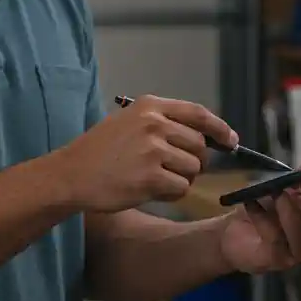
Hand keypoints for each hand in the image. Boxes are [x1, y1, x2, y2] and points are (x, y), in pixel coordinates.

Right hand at [57, 94, 235, 212]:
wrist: (70, 174)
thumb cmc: (100, 151)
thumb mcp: (129, 122)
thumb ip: (164, 123)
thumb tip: (206, 137)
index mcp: (150, 106)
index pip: (198, 114)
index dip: (219, 128)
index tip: (230, 141)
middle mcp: (154, 124)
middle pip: (199, 146)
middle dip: (193, 162)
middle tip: (170, 169)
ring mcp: (153, 150)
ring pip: (192, 169)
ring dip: (180, 179)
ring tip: (153, 178)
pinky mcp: (150, 177)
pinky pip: (181, 188)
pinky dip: (171, 193)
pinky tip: (149, 190)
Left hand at [217, 138, 300, 273]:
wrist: (235, 233)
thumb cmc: (267, 206)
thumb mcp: (288, 183)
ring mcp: (298, 249)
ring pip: (299, 229)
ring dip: (289, 209)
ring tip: (277, 192)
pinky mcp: (277, 259)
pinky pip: (274, 238)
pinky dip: (262, 219)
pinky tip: (252, 204)